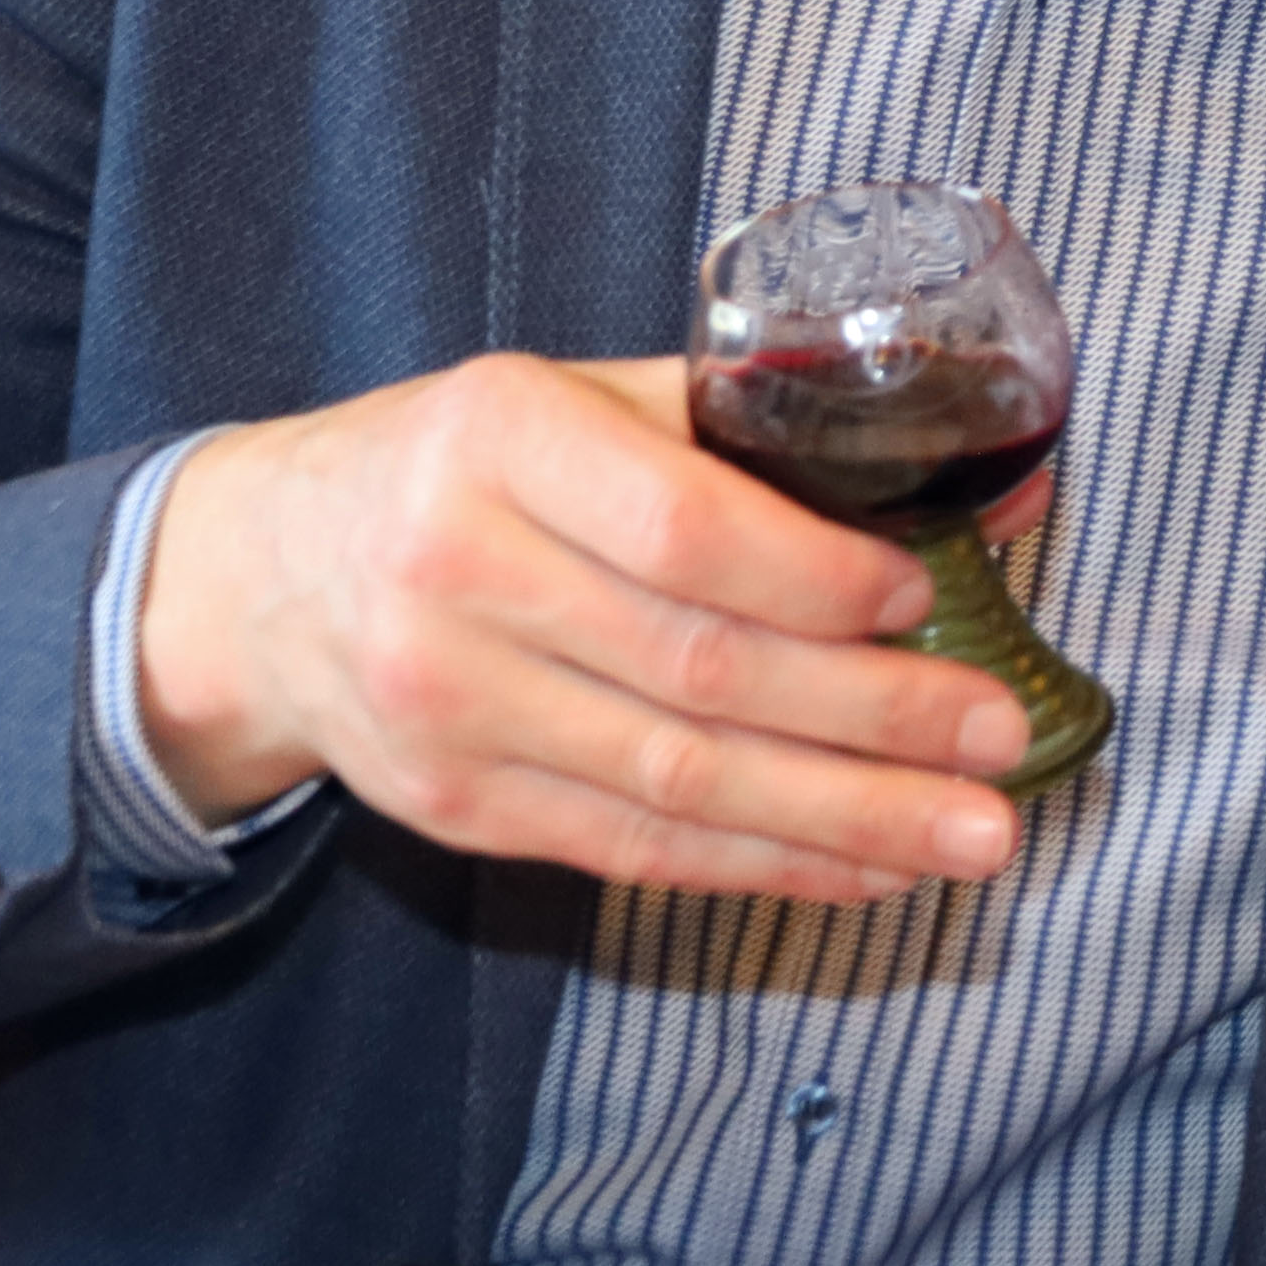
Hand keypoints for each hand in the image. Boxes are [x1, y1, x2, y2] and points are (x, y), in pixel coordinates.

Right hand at [129, 351, 1032, 901]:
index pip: (683, 529)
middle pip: (698, 672)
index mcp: (499, 438)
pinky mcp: (456, 808)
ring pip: (677, 782)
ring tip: (971, 835)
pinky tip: (865, 867)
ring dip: (845, 820)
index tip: (926, 602)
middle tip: (1001, 742)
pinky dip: (764, 865)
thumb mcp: (580, 398)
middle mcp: (456, 572)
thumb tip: (990, 483)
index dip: (816, 579)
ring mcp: (448, 705)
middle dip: (873, 720)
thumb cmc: (465, 465)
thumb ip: (758, 430)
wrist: (265, 575)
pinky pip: (635, 849)